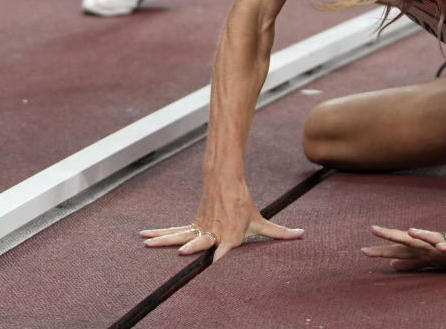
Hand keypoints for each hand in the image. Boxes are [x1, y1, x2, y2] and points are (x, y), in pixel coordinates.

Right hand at [139, 180, 303, 261]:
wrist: (225, 182)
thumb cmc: (243, 204)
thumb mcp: (261, 221)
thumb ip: (279, 232)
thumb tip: (302, 234)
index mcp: (230, 234)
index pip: (225, 246)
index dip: (220, 255)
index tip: (214, 263)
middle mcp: (213, 232)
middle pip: (200, 241)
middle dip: (192, 247)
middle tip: (183, 253)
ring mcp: (200, 228)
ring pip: (180, 235)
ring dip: (164, 241)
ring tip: (147, 245)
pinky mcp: (192, 225)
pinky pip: (173, 231)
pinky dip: (158, 234)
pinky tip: (144, 237)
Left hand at [361, 225, 445, 272]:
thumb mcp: (430, 262)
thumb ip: (412, 263)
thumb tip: (392, 265)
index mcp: (424, 250)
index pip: (400, 250)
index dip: (383, 251)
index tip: (363, 251)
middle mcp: (432, 246)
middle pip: (410, 241)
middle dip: (393, 236)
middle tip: (374, 229)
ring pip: (432, 240)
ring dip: (421, 235)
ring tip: (409, 231)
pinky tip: (441, 246)